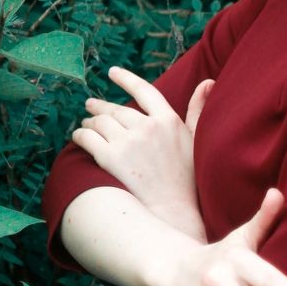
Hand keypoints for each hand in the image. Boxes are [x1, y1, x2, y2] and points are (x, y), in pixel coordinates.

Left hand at [72, 67, 213, 239]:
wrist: (172, 213)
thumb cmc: (188, 181)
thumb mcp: (197, 140)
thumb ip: (198, 109)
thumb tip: (207, 82)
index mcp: (168, 120)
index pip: (143, 90)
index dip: (126, 79)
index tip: (112, 72)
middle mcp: (146, 127)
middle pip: (116, 108)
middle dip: (101, 106)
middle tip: (91, 105)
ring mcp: (127, 142)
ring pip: (100, 122)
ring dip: (90, 121)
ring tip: (85, 124)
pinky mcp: (110, 158)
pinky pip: (88, 138)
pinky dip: (81, 135)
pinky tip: (78, 137)